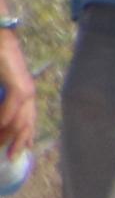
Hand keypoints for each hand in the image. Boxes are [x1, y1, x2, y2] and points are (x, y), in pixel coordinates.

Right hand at [0, 30, 32, 157]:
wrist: (0, 40)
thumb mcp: (1, 87)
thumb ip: (3, 103)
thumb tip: (1, 120)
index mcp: (25, 94)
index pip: (28, 121)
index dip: (24, 138)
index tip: (18, 152)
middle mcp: (29, 94)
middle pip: (27, 124)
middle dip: (19, 142)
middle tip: (11, 157)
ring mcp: (25, 89)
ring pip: (21, 119)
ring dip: (8, 134)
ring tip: (0, 145)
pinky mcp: (18, 83)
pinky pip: (13, 106)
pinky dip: (5, 117)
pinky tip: (0, 125)